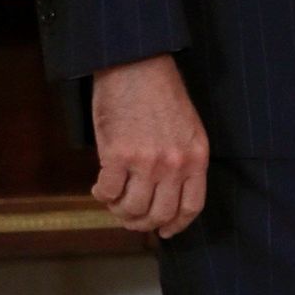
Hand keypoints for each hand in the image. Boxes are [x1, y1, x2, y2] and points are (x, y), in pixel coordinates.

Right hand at [91, 55, 208, 237]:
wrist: (136, 64)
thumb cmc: (159, 91)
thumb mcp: (186, 128)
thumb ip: (181, 159)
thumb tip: (166, 191)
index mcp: (196, 157)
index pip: (191, 207)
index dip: (176, 225)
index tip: (164, 231)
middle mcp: (174, 164)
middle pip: (160, 214)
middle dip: (142, 223)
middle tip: (129, 217)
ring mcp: (146, 161)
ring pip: (132, 209)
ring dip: (119, 211)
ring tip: (112, 201)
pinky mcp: (118, 154)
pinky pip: (108, 191)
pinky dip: (101, 195)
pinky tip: (99, 187)